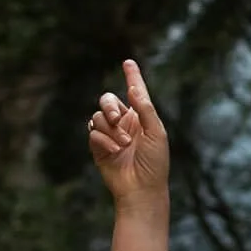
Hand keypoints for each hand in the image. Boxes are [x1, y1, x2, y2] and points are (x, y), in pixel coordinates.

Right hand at [86, 58, 168, 206]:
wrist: (141, 189)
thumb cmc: (155, 163)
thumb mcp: (156, 133)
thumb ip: (145, 110)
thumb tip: (134, 88)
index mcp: (142, 118)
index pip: (135, 92)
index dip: (132, 76)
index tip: (128, 62)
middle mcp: (125, 123)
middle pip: (107, 100)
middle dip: (110, 106)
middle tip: (117, 117)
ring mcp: (110, 135)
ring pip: (98, 116)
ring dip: (110, 128)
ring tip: (123, 144)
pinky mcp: (99, 147)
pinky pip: (93, 132)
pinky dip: (103, 140)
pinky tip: (114, 150)